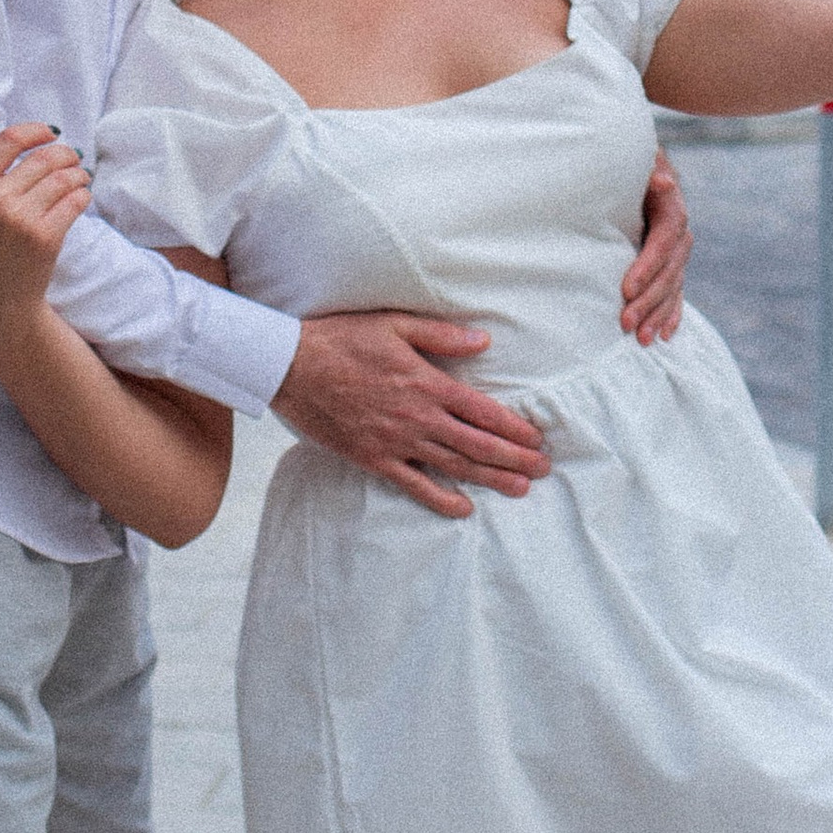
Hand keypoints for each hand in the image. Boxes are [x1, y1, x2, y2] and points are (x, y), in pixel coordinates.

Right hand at [0, 117, 88, 335]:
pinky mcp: (45, 236)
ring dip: (78, 173)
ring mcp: (20, 219)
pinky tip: (81, 197)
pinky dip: (84, 195)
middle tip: (73, 158)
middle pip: (43, 157)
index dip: (36, 131)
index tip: (51, 133)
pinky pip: (75, 201)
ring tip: (80, 177)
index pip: (9, 140)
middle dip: (66, 154)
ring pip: (64, 177)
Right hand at [275, 311, 551, 519]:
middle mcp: (418, 417)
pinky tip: (463, 508)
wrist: (290, 367)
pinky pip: (413, 484)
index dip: (513, 428)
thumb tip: (483, 342)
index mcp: (427, 383)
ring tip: (520, 488)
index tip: (536, 439)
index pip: (483, 412)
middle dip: (514, 458)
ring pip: (453, 466)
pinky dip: (440, 498)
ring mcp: (396, 442)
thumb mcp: (395, 325)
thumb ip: (442, 336)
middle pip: (477, 444)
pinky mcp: (373, 458)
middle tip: (542, 470)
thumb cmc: (342, 340)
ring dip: (490, 479)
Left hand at [619, 152, 689, 344]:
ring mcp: (676, 252)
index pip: (665, 240)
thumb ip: (646, 170)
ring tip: (642, 339)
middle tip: (625, 323)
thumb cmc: (623, 165)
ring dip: (658, 314)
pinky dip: (671, 314)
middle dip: (649, 300)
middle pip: (670, 271)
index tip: (626, 288)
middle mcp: (678, 233)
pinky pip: (676, 292)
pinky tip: (665, 336)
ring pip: (673, 286)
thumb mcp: (634, 163)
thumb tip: (663, 181)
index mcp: (670, 208)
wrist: (632, 167)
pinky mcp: (669, 265)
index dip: (648, 266)